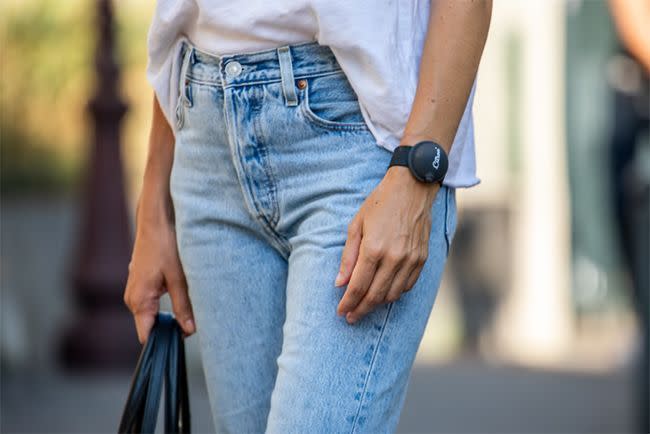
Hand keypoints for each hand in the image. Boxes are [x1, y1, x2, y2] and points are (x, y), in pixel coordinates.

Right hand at [123, 210, 195, 343]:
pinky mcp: (140, 282)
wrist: (154, 221)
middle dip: (170, 328)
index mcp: (139, 300)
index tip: (180, 342)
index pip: (146, 335)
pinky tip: (180, 296)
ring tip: (188, 310)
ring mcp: (134, 290)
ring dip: (169, 315)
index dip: (163, 341)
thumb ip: (184, 306)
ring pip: (152, 313)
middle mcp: (132, 298)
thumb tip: (189, 330)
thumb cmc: (164, 245)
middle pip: (150, 326)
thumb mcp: (179, 277)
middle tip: (192, 325)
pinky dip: (165, 303)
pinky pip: (151, 302)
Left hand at [334, 165, 440, 323]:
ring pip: (392, 295)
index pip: (358, 286)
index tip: (340, 311)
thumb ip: (348, 257)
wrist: (412, 188)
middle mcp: (394, 258)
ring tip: (364, 308)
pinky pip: (407, 286)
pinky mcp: (422, 259)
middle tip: (350, 317)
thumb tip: (340, 282)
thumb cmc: (379, 203)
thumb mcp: (356, 225)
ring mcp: (411, 260)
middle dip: (360, 310)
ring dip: (377, 305)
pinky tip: (384, 294)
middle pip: (375, 296)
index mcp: (374, 249)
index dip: (347, 303)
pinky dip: (394, 294)